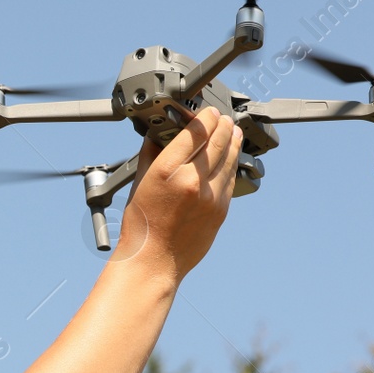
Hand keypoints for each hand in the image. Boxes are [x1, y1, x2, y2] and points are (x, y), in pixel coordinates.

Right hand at [117, 106, 240, 280]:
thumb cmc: (142, 225)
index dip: (206, 116)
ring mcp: (209, 196)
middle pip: (217, 140)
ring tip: (233, 131)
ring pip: (229, 158)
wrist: (154, 261)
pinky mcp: (220, 210)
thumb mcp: (140, 182)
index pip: (195, 131)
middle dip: (222, 124)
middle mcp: (191, 181)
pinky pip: (230, 179)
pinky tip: (230, 157)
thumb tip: (161, 133)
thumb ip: (152, 153)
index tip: (208, 111)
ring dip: (232, 141)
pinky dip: (232, 164)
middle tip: (223, 117)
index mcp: (166, 170)